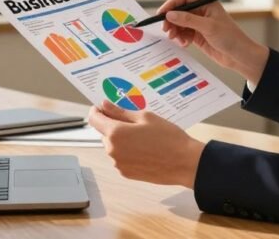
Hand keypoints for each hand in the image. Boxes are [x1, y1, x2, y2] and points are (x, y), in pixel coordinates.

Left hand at [87, 100, 204, 187]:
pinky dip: (128, 151)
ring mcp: (118, 164)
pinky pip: (121, 157)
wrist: (184, 163)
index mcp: (115, 133)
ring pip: (113, 145)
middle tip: (135, 121)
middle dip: (114, 125)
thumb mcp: (145, 117)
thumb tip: (105, 105)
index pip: (94, 119)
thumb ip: (121, 111)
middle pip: (104, 133)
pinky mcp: (126, 173)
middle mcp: (112, 150)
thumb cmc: (168, 138)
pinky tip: (145, 149)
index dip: (97, 110)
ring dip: (122, 139)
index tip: (103, 107)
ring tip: (144, 137)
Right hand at [158, 0, 269, 83]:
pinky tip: (184, 44)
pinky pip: (183, 34)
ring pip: (179, 23)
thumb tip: (170, 15)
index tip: (161, 14)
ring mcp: (199, 23)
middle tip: (166, 30)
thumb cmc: (230, 38)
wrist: (240, 56)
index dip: (171, 4)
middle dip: (171, 20)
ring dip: (175, 30)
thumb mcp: (208, 27)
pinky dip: (180, 38)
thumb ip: (188, 20)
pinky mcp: (198, 35)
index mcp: (206, 2)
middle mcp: (202, 11)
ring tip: (175, 38)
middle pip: (179, 11)